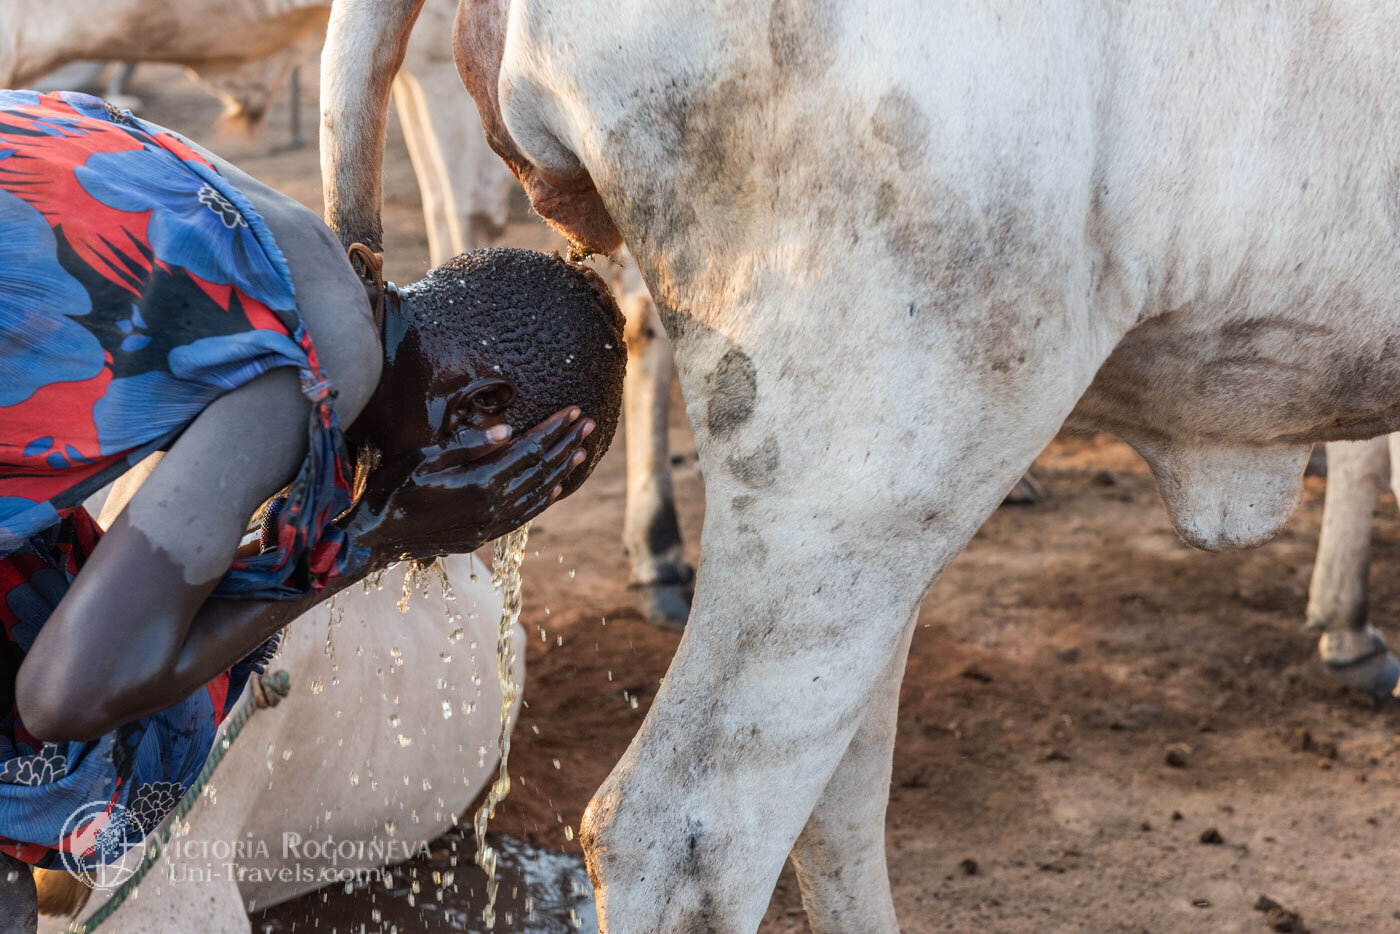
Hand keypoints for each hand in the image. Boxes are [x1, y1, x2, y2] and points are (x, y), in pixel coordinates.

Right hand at [350, 407, 593, 562]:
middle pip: (541, 470)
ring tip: (581, 450)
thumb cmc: (394, 489)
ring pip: (538, 494)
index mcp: (481, 484)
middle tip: (589, 422)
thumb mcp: (425, 458)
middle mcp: (493, 508)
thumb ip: (469, 445)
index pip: (529, 450)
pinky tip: (555, 487)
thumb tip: (508, 430)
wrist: (377, 538)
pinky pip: (524, 516)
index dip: (553, 429)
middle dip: (566, 443)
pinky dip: (543, 499)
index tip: (573, 410)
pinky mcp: (484, 535)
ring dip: (561, 470)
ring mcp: (491, 525)